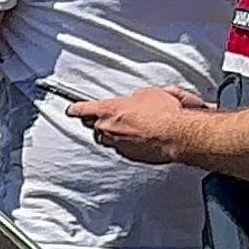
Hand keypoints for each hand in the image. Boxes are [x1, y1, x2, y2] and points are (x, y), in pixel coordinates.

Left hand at [71, 84, 210, 165]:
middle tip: (109, 117)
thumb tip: (136, 98)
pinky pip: (121, 148)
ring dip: (112, 134)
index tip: (71, 110)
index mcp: (108, 110)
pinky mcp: (128, 155)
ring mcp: (117, 144)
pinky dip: (127, 144)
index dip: (76, 109)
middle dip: (99, 121)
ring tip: (126, 128)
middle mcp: (108, 128)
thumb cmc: (164, 113)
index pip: (82, 109)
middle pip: (94, 125)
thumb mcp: (149, 93)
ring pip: (106, 139)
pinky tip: (138, 139)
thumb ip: (135, 97)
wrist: (176, 135)